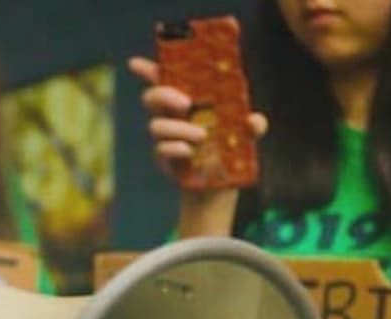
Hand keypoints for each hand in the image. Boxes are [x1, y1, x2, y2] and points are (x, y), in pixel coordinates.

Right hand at [127, 56, 268, 177]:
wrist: (219, 183)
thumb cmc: (229, 148)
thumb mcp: (247, 134)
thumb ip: (254, 125)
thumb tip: (253, 121)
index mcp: (186, 100)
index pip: (163, 80)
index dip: (148, 70)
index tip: (135, 63)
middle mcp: (171, 116)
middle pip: (151, 97)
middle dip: (163, 95)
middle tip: (186, 103)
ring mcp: (165, 138)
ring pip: (156, 126)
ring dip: (179, 128)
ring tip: (202, 136)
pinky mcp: (165, 158)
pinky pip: (162, 149)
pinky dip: (175, 148)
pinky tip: (189, 151)